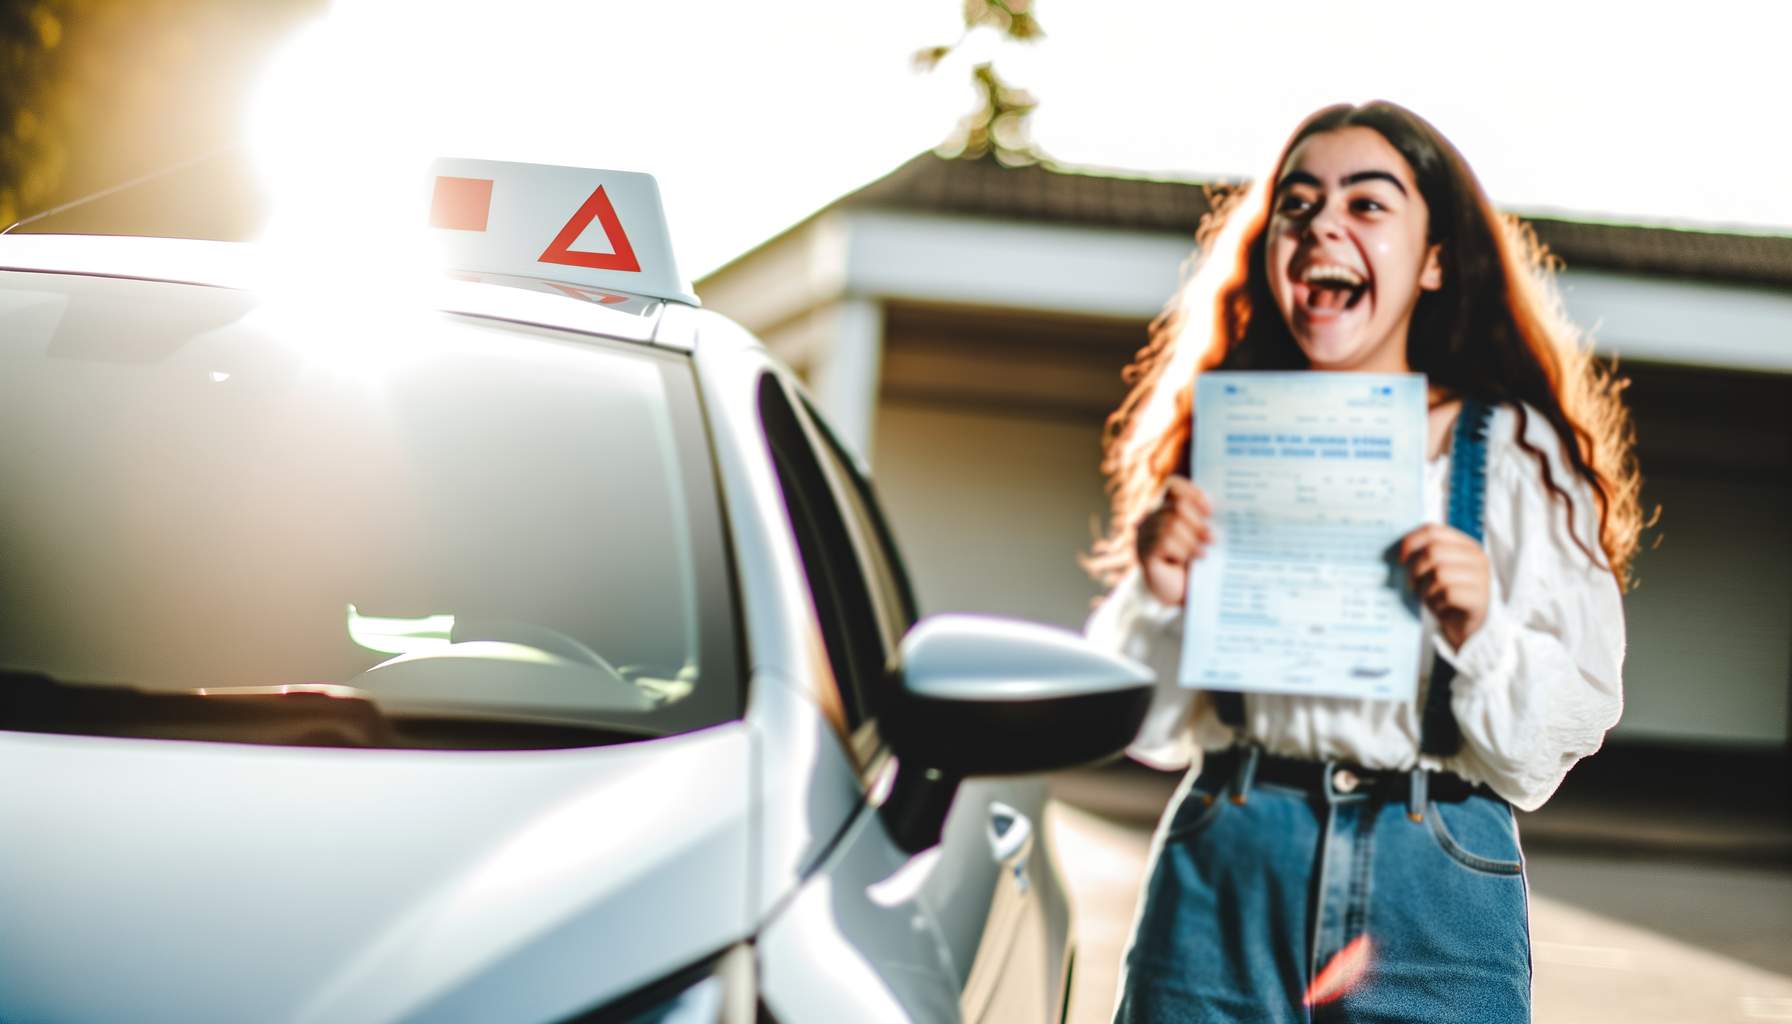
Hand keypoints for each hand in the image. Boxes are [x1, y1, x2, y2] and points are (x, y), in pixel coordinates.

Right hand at [1135, 476, 1212, 605]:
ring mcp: (1145, 536)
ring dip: (1192, 540)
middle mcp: (1151, 518)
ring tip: (1204, 553)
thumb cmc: (1194, 563)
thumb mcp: (1201, 537)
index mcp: (1166, 509)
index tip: (1211, 510)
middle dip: (1197, 522)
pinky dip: (1184, 550)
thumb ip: (1205, 520)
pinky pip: (1164, 543)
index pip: (1173, 486)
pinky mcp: (1144, 554)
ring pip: (1171, 525)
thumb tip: (1223, 506)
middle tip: (1212, 538)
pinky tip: (1195, 559)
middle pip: (1175, 506)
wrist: (1182, 594)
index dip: (1192, 492)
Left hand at [1398, 524, 1490, 649]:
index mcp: (1464, 544)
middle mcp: (1476, 557)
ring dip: (1426, 589)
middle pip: (1433, 552)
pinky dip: (1437, 603)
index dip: (1411, 542)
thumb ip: (1424, 556)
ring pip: (1440, 573)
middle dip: (1416, 571)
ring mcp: (1482, 577)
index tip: (1401, 559)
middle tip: (1414, 585)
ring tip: (1428, 597)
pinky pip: (1448, 594)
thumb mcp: (1434, 571)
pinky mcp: (1480, 598)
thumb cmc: (1445, 594)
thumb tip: (1399, 552)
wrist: (1465, 625)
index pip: (1433, 530)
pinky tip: (1440, 608)